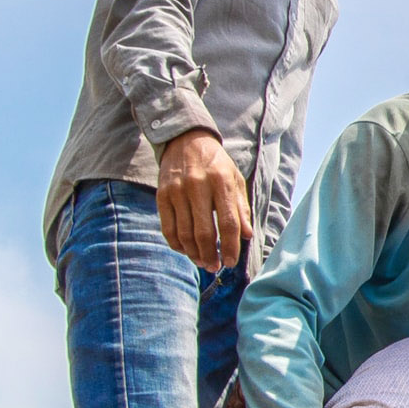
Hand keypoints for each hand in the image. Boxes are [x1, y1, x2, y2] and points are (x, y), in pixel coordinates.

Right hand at [157, 129, 250, 270]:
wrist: (185, 140)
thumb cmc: (216, 164)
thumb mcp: (235, 180)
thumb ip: (241, 208)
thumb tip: (247, 235)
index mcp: (222, 182)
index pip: (228, 222)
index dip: (230, 246)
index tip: (230, 261)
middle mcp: (198, 186)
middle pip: (204, 232)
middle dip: (210, 255)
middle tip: (214, 267)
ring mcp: (177, 191)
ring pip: (184, 233)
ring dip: (193, 253)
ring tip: (202, 262)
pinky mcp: (161, 195)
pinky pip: (167, 227)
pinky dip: (176, 243)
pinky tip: (185, 250)